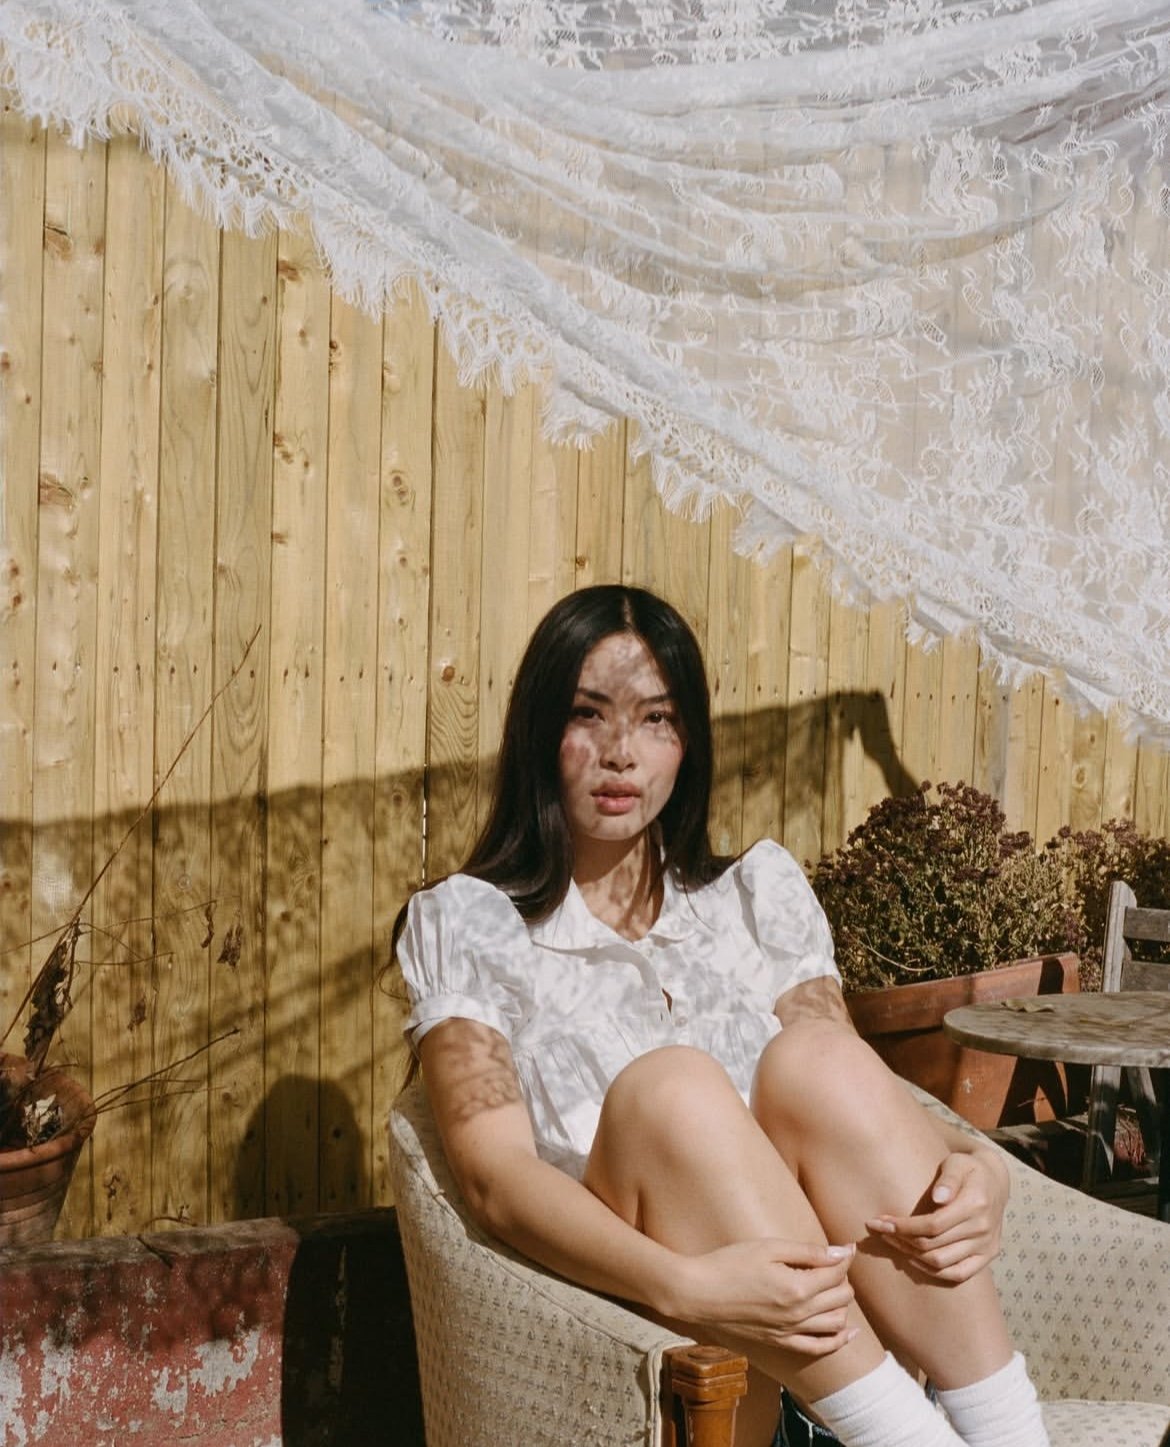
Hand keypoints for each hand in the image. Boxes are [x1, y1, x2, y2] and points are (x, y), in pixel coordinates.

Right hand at [669, 1238, 857, 1356]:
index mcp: (797, 1287)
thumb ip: (807, 1252)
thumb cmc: (730, 1263)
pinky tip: (848, 1332)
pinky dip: (837, 1341)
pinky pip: (818, 1348)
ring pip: (836, 1323)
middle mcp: (798, 1314)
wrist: (700, 1293)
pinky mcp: (780, 1342)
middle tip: (831, 1264)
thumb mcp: (768, 1248)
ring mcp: (790, 1331)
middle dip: (843, 1278)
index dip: (844, 1257)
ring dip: (842, 1305)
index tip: (846, 1247)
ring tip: (833, 1288)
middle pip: (841, 1297)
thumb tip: (841, 1252)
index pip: (836, 1272)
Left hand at [865, 1147, 1009, 1281]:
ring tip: (893, 1242)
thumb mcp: (957, 1163)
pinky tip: (913, 1258)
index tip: (880, 1221)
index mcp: (975, 1205)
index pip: (933, 1225)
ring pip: (942, 1262)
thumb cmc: (967, 1169)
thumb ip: (948, 1179)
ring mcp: (986, 1246)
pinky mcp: (987, 1256)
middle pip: (933, 1245)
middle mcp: (983, 1229)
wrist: (994, 1182)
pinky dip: (933, 1271)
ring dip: (912, 1255)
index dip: (903, 1227)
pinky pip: (958, 1274)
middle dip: (901, 1240)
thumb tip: (938, 1198)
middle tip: (880, 1231)